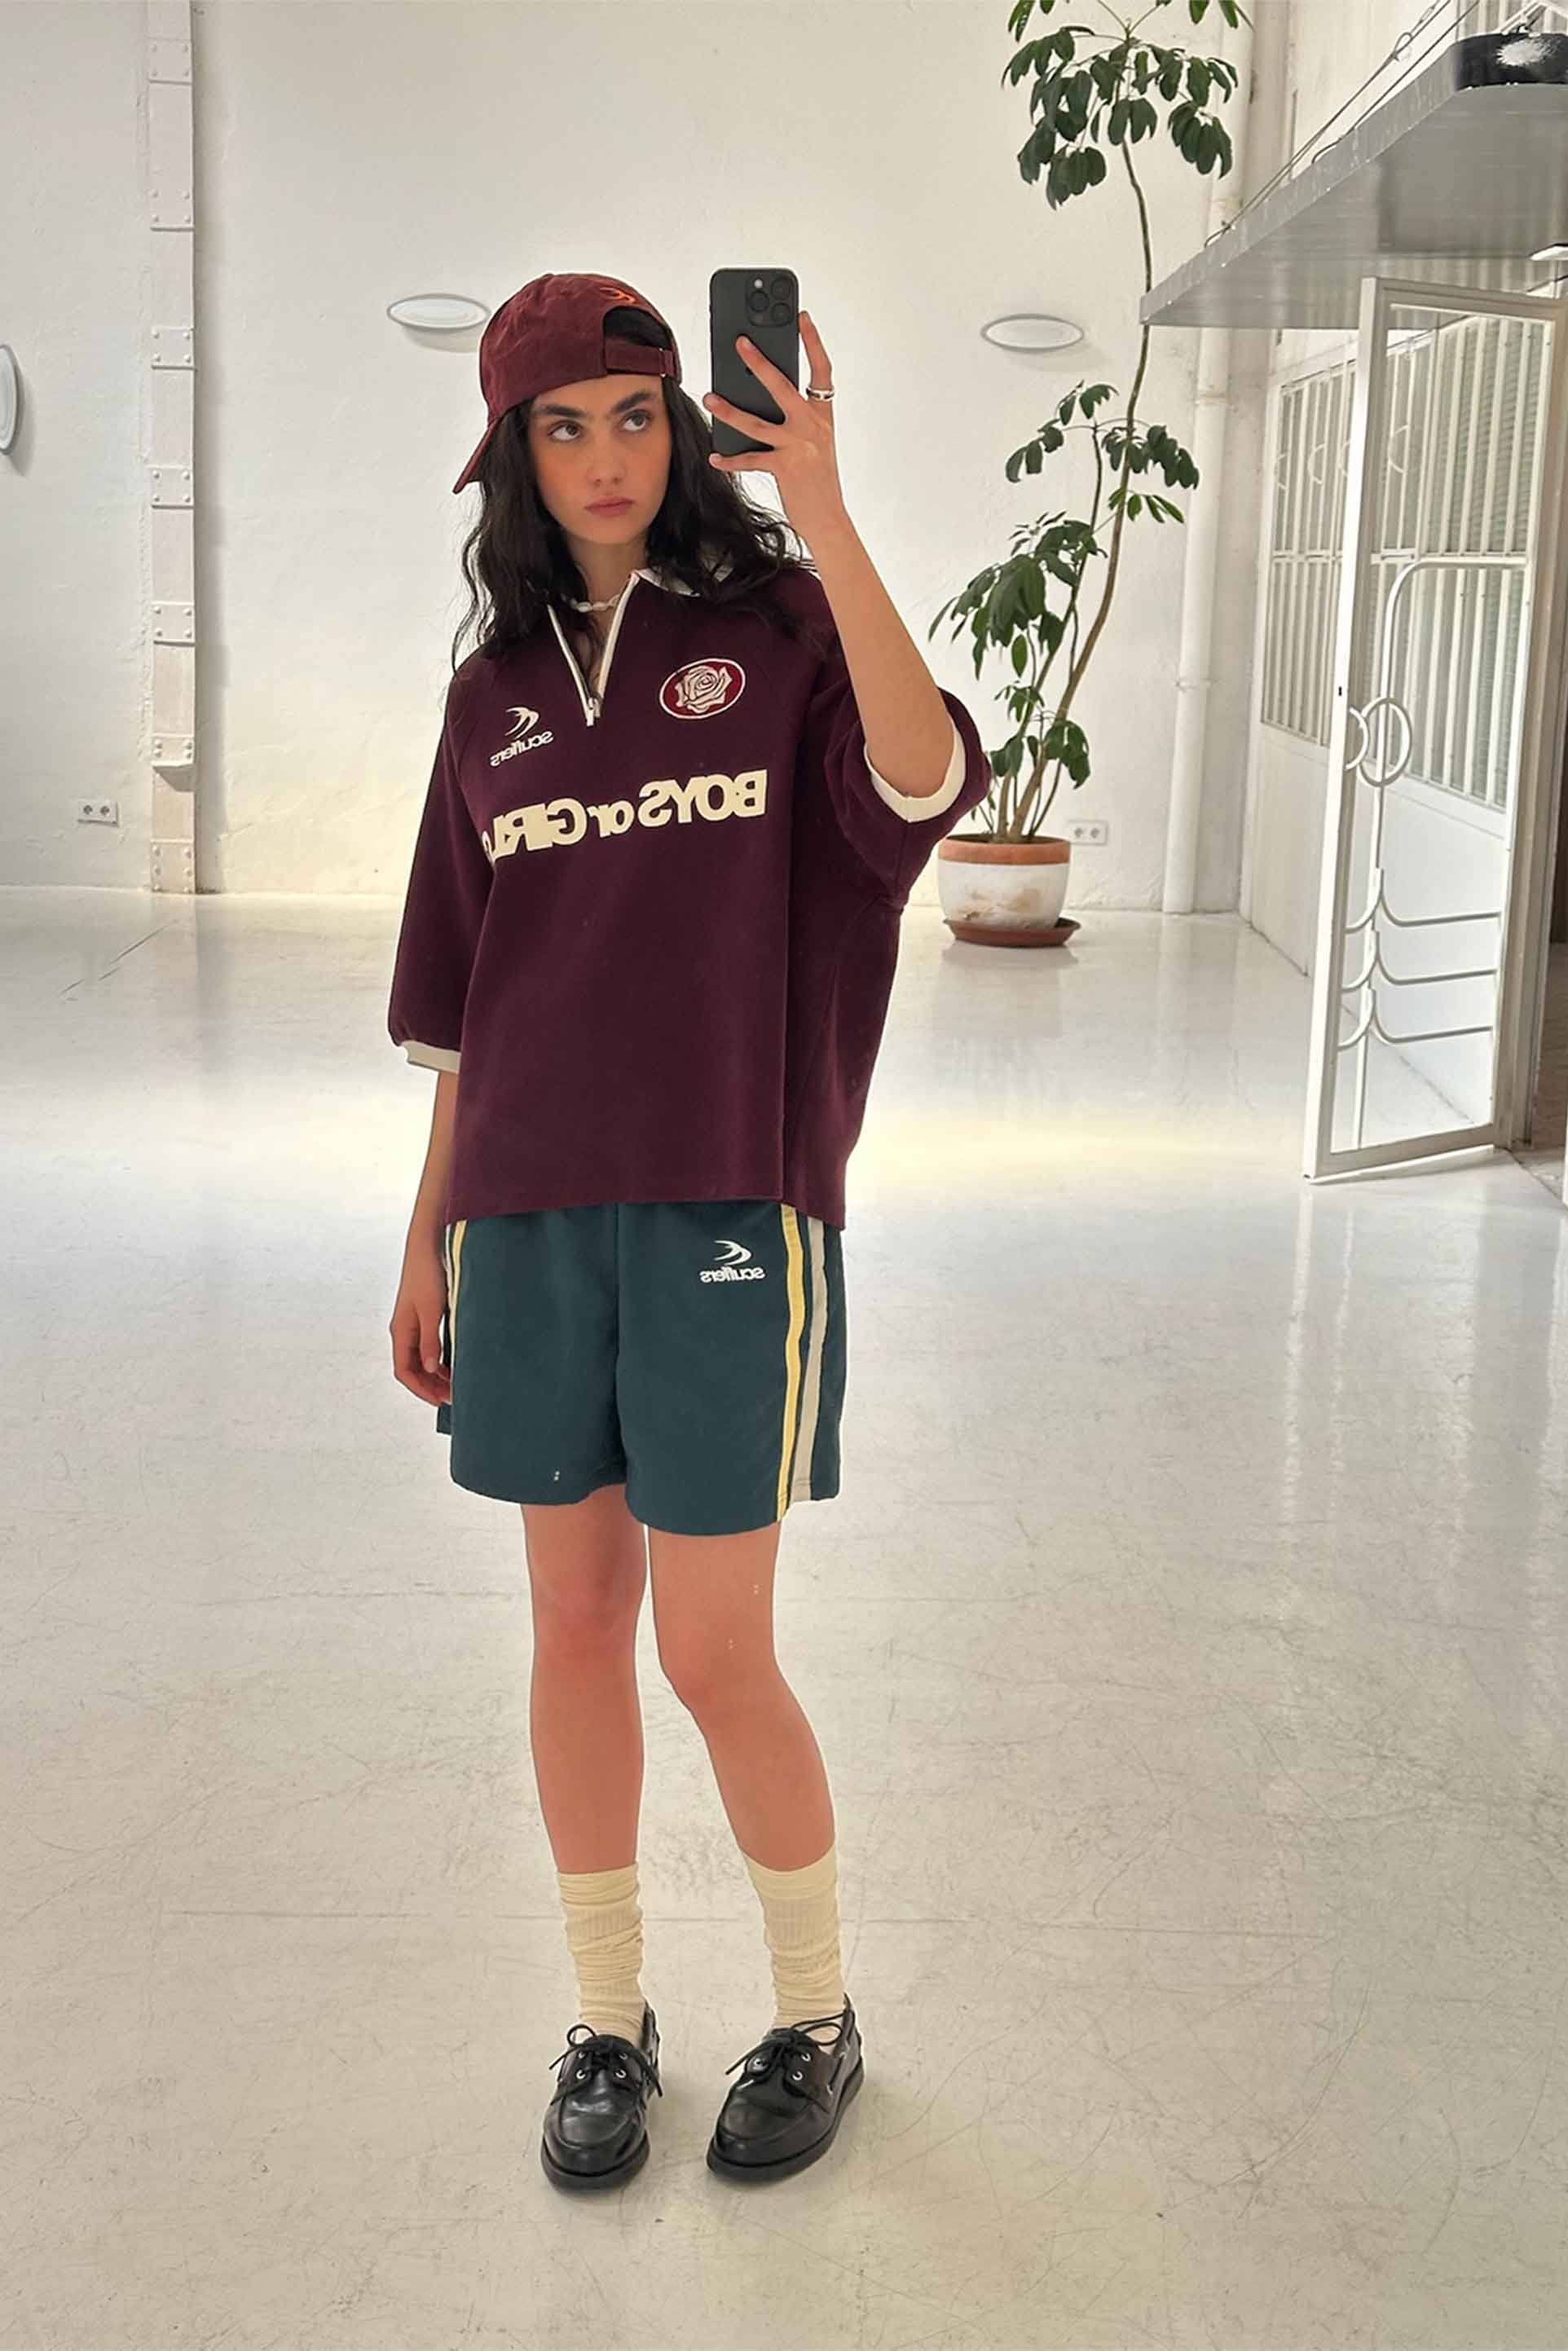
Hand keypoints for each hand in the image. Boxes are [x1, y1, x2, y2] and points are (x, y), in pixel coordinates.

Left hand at [702, 308, 847, 541]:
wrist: (830, 519)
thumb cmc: (818, 481)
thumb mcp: (815, 444)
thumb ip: (796, 421)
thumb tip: (759, 399)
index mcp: (822, 415)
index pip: (821, 370)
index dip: (812, 342)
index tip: (801, 317)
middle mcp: (812, 426)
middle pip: (782, 385)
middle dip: (759, 361)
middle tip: (739, 342)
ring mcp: (799, 446)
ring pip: (756, 422)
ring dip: (729, 410)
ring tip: (710, 397)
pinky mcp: (785, 467)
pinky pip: (750, 459)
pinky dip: (730, 460)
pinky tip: (715, 457)